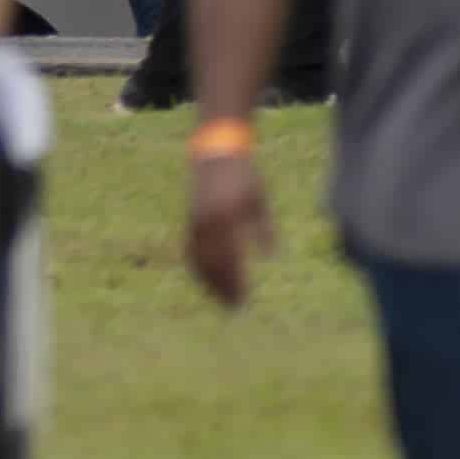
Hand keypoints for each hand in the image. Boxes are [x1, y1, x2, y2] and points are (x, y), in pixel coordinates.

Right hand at [179, 133, 271, 311]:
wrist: (216, 150)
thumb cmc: (244, 176)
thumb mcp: (259, 200)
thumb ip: (263, 229)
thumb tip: (270, 257)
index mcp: (228, 217)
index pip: (231, 259)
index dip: (236, 282)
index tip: (244, 300)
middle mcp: (208, 221)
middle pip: (213, 264)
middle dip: (222, 288)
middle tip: (233, 308)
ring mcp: (195, 219)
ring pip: (198, 259)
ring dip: (208, 282)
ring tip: (219, 299)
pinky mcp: (189, 217)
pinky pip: (190, 249)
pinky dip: (196, 267)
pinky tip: (204, 280)